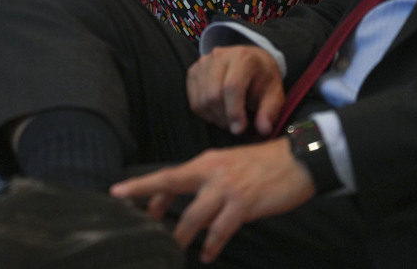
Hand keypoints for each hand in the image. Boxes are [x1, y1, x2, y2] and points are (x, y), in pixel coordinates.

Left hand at [110, 139, 315, 262]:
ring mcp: (227, 189)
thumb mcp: (228, 165)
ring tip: (171, 249)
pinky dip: (212, 244)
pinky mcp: (244, 205)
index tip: (119, 193)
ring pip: (195, 215)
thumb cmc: (262, 164)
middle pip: (171, 183)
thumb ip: (205, 180)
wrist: (298, 161)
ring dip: (181, 235)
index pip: (168, 174)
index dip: (143, 186)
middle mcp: (211, 172)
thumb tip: (183, 198)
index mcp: (205, 162)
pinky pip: (222, 229)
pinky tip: (207, 254)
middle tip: (134, 221)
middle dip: (149, 200)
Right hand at [186, 46, 283, 137]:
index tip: (239, 129)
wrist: (250, 60)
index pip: (232, 86)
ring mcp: (203, 63)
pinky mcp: (193, 71)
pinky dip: (205, 113)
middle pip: (213, 95)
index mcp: (243, 58)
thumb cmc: (262, 78)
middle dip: (224, 117)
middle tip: (236, 126)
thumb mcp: (274, 93)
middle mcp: (219, 56)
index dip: (234, 111)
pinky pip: (194, 101)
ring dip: (215, 117)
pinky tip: (219, 113)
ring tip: (229, 119)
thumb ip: (269, 111)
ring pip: (201, 100)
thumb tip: (263, 129)